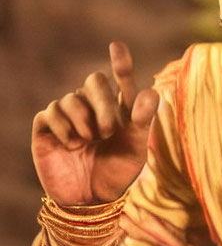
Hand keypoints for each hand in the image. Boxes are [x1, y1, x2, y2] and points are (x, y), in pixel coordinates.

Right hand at [32, 42, 158, 204]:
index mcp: (118, 109)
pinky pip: (52, 112)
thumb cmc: (116, 174)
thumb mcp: (135, 148)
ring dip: (84, 120)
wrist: (91, 200)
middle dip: (103, 103)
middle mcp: (93, 106)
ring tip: (89, 142)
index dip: (120, 62)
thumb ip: (142, 120)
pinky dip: (65, 128)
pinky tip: (72, 145)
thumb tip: (151, 92)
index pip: (120, 79)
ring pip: (72, 97)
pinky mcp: (47, 126)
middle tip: (107, 131)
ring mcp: (69, 114)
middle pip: (95, 81)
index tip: (117, 46)